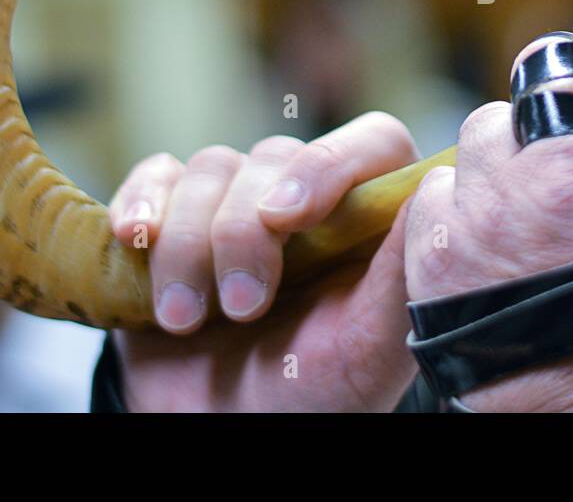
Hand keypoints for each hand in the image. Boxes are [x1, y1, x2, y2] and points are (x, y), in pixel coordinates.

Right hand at [107, 112, 420, 411]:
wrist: (219, 430)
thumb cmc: (308, 393)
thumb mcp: (366, 353)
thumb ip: (401, 277)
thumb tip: (439, 189)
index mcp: (372, 218)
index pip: (372, 142)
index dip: (331, 162)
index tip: (290, 216)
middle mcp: (309, 196)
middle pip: (276, 157)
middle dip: (244, 235)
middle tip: (242, 309)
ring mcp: (237, 199)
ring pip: (210, 169)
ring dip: (187, 244)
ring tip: (186, 318)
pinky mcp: (174, 210)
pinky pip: (155, 175)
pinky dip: (140, 204)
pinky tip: (132, 241)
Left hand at [404, 14, 572, 411]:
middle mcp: (566, 177)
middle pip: (539, 92)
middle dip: (551, 123)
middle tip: (566, 171)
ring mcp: (495, 214)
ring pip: (480, 138)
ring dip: (500, 165)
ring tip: (520, 216)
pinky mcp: (439, 256)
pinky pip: (436, 193)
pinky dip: (455, 212)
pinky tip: (481, 247)